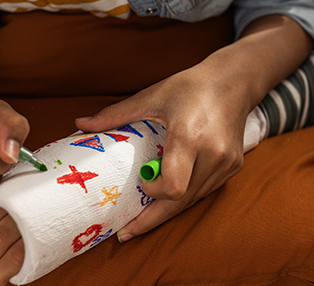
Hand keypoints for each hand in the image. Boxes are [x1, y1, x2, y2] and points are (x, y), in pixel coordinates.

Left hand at [76, 59, 247, 242]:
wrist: (233, 81)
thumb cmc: (190, 86)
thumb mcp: (151, 96)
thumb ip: (115, 114)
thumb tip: (80, 125)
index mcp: (189, 137)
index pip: (172, 186)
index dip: (152, 194)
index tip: (141, 185)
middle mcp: (212, 154)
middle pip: (181, 203)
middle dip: (152, 220)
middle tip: (127, 232)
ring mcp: (227, 163)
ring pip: (194, 200)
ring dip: (169, 209)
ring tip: (144, 217)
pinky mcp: (234, 166)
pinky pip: (205, 191)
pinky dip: (186, 197)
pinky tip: (169, 197)